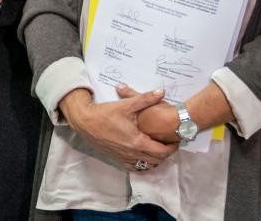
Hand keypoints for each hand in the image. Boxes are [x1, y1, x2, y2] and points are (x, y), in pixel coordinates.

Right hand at [60, 87, 179, 170]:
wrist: (84, 122)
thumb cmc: (104, 114)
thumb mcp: (126, 105)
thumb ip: (146, 99)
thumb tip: (162, 92)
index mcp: (137, 142)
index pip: (162, 151)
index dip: (173, 147)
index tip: (176, 139)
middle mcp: (132, 153)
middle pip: (157, 160)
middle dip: (167, 153)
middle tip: (169, 142)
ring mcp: (124, 158)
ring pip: (147, 165)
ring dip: (156, 159)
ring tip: (158, 147)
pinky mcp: (117, 158)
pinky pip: (135, 167)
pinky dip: (143, 164)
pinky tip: (143, 155)